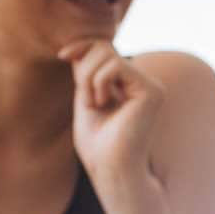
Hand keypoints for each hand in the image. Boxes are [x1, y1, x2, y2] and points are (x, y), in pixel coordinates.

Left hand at [58, 39, 163, 188]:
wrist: (111, 168)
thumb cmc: (97, 143)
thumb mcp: (86, 96)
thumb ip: (87, 71)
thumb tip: (85, 45)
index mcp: (131, 85)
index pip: (105, 49)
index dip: (82, 47)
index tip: (63, 56)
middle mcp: (145, 84)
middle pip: (105, 47)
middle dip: (84, 69)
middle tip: (86, 98)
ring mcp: (151, 87)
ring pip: (108, 54)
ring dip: (89, 79)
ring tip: (95, 104)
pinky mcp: (152, 91)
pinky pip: (116, 66)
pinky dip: (99, 82)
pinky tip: (103, 103)